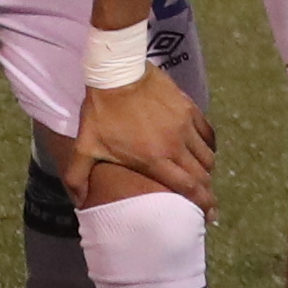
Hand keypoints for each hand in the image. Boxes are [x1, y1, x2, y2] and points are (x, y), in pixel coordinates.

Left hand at [72, 70, 216, 211]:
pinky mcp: (189, 108)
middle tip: (208, 202)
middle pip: (202, 175)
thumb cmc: (102, 110)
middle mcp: (176, 146)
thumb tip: (79, 203)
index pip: (188, 188)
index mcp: (155, 159)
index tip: (209, 216)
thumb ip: (78, 177)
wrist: (118, 71)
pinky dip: (209, 145)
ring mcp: (185, 125)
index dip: (203, 204)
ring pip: (207, 155)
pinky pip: (207, 132)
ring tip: (202, 175)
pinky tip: (204, 148)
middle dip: (208, 192)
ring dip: (206, 169)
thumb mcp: (85, 145)